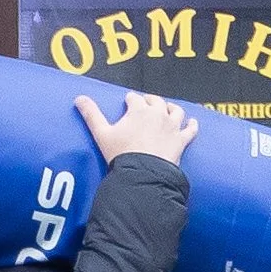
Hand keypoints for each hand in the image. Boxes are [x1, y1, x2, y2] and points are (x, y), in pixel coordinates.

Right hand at [75, 92, 198, 165]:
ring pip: (175, 110)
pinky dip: (192, 125)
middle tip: (145, 104)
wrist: (143, 173)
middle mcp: (158, 114)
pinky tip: (192, 122)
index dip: (130, 100)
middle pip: (155, 101)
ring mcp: (172, 126)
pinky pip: (191, 129)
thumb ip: (91, 115)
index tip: (128, 102)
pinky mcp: (181, 140)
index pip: (134, 98)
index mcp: (139, 110)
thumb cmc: (122, 154)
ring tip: (167, 109)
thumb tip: (78, 98)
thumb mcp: (102, 134)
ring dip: (171, 108)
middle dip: (150, 101)